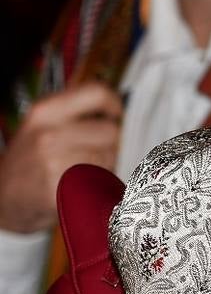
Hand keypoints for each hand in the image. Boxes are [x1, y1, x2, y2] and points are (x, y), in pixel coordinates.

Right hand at [0, 83, 121, 233]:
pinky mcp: (61, 190)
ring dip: (105, 164)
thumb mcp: (41, 125)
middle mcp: (48, 135)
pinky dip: (98, 183)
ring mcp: (53, 163)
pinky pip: (101, 180)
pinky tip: (79, 184)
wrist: (4, 199)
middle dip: (110, 143)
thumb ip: (75, 112)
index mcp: (43, 112)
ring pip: (110, 157)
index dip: (114, 104)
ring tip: (81, 169)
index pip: (96, 93)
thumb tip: (116, 109)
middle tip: (94, 151)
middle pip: (111, 130)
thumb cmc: (28, 161)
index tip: (116, 115)